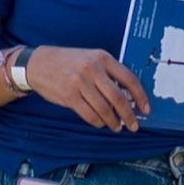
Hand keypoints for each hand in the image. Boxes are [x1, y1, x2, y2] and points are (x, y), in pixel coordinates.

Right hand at [28, 45, 147, 131]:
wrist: (38, 63)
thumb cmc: (67, 62)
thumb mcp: (90, 59)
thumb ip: (108, 73)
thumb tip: (128, 97)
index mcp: (102, 58)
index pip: (129, 79)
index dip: (140, 96)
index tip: (145, 109)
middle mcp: (92, 69)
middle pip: (118, 97)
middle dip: (129, 115)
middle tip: (134, 125)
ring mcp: (79, 83)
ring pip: (104, 109)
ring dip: (113, 121)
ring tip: (117, 126)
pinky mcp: (69, 96)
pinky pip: (89, 114)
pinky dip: (98, 122)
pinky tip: (101, 123)